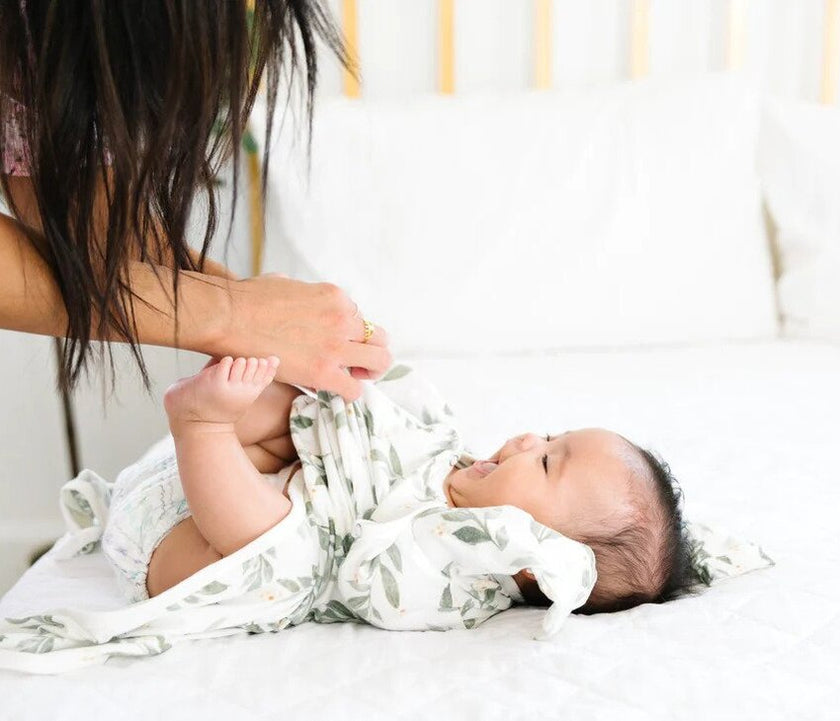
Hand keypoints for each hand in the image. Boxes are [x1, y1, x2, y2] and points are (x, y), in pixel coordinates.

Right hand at [213, 273, 391, 400]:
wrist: (228, 317)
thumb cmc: (248, 299)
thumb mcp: (286, 283)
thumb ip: (303, 294)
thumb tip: (298, 298)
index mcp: (335, 296)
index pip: (360, 317)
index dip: (351, 331)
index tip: (338, 341)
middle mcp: (342, 319)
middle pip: (381, 338)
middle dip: (373, 350)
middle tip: (360, 362)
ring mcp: (335, 346)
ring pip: (380, 361)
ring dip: (371, 371)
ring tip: (357, 377)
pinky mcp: (322, 372)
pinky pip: (354, 389)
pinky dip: (351, 392)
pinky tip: (338, 390)